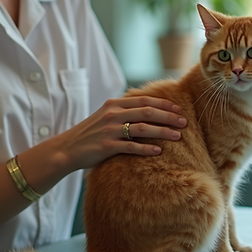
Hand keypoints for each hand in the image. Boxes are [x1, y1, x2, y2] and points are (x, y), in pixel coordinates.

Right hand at [52, 96, 186, 169]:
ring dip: (162, 132)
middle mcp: (112, 114)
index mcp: (114, 104)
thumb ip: (123, 111)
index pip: (143, 100)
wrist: (66, 148)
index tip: (178, 109)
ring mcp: (109, 130)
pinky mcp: (106, 147)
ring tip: (178, 136)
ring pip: (142, 128)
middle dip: (168, 117)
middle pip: (147, 112)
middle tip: (184, 122)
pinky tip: (159, 151)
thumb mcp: (105, 116)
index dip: (163, 104)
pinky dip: (146, 149)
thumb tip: (148, 109)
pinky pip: (131, 147)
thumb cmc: (90, 133)